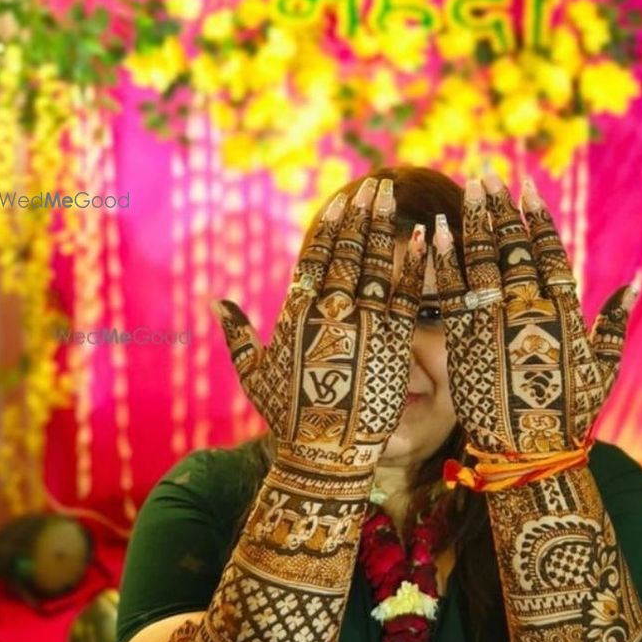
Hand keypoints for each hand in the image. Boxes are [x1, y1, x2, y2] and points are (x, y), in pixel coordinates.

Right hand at [214, 178, 425, 468]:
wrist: (325, 456)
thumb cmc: (288, 418)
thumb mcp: (254, 373)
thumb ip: (236, 334)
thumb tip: (214, 302)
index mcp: (296, 314)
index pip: (314, 257)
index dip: (330, 226)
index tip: (343, 199)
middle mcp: (328, 312)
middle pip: (347, 250)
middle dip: (362, 213)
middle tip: (377, 184)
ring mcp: (363, 324)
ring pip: (377, 263)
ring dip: (385, 225)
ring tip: (394, 197)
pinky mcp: (393, 342)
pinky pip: (408, 293)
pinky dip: (418, 263)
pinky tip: (428, 237)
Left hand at [430, 173, 636, 457]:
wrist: (529, 457)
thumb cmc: (571, 415)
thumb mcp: (603, 369)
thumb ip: (613, 323)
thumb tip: (637, 283)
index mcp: (564, 314)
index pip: (548, 254)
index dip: (536, 218)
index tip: (525, 188)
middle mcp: (529, 313)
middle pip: (512, 249)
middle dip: (498, 208)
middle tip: (486, 174)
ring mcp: (494, 326)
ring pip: (482, 262)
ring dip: (472, 221)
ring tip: (464, 189)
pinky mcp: (463, 343)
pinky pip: (452, 293)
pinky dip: (444, 261)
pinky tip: (434, 231)